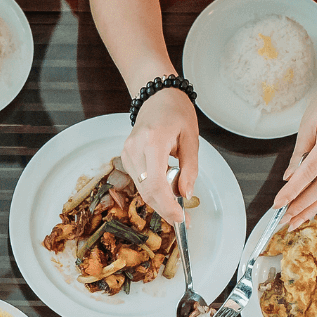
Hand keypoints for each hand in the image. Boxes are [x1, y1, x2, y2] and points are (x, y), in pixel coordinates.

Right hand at [120, 88, 198, 225]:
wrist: (157, 96)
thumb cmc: (176, 113)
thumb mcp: (191, 139)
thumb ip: (190, 169)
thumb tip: (186, 195)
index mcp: (153, 142)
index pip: (155, 184)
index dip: (167, 206)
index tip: (179, 218)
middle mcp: (135, 149)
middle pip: (147, 191)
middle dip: (164, 209)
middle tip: (181, 219)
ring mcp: (127, 153)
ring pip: (142, 189)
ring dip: (160, 200)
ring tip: (177, 202)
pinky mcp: (125, 156)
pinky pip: (139, 181)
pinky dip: (153, 190)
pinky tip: (166, 188)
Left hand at [274, 79, 316, 227]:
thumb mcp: (307, 125)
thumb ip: (298, 155)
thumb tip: (289, 181)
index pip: (311, 170)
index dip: (293, 191)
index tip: (278, 205)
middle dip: (302, 206)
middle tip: (284, 221)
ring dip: (312, 206)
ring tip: (294, 220)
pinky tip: (309, 204)